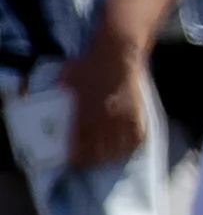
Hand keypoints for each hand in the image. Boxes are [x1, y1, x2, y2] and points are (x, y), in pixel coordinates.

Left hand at [56, 40, 147, 168]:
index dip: (76, 154)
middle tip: (88, 161)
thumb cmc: (90, 63)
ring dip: (110, 155)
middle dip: (92, 158)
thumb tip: (53, 103)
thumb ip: (63, 95)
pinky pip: (135, 138)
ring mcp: (123, 117)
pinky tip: (124, 148)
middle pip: (99, 148)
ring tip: (105, 158)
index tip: (73, 159)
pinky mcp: (137, 114)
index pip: (80, 141)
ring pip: (118, 146)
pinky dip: (129, 146)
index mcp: (85, 111)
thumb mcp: (68, 78)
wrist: (118, 53)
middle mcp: (104, 118)